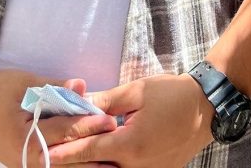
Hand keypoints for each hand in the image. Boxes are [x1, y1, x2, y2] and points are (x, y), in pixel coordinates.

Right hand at [0, 67, 117, 166]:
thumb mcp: (26, 82)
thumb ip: (55, 87)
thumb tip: (82, 86)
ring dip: (86, 165)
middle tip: (119, 143)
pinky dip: (71, 165)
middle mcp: (24, 158)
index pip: (64, 131)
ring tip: (112, 162)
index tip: (111, 120)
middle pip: (66, 156)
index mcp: (24, 137)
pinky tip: (90, 164)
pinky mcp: (25, 166)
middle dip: (94, 150)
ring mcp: (24, 166)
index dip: (89, 125)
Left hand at [47, 73, 213, 166]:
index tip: (44, 154)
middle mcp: (137, 167)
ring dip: (90, 166)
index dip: (65, 152)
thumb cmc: (171, 95)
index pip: (89, 150)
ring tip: (70, 159)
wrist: (205, 109)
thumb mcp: (136, 91)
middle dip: (73, 163)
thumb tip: (79, 103)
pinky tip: (97, 161)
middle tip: (50, 158)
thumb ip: (105, 100)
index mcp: (131, 144)